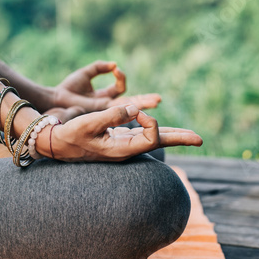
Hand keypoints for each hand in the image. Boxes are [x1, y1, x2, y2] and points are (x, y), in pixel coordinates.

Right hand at [39, 105, 202, 161]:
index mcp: (122, 150)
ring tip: (191, 137)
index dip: (150, 119)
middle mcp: (127, 150)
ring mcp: (124, 146)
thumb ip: (111, 116)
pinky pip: (143, 135)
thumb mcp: (88, 124)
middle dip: (180, 139)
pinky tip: (163, 130)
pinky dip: (156, 131)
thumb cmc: (71, 135)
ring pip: (153, 140)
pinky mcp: (119, 140)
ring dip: (173, 136)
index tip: (137, 109)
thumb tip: (135, 108)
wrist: (58, 145)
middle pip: (159, 143)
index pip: (151, 135)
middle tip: (201, 139)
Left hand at [54, 61, 160, 112]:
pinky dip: (128, 104)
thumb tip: (115, 64)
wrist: (56, 99)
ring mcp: (105, 111)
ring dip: (142, 104)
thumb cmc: (68, 88)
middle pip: (130, 103)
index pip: (120, 89)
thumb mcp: (86, 73)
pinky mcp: (101, 112)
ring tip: (156, 101)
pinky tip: (136, 103)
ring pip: (128, 108)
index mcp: (104, 97)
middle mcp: (107, 106)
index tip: (115, 70)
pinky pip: (118, 109)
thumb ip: (100, 67)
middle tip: (159, 99)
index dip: (120, 78)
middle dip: (144, 100)